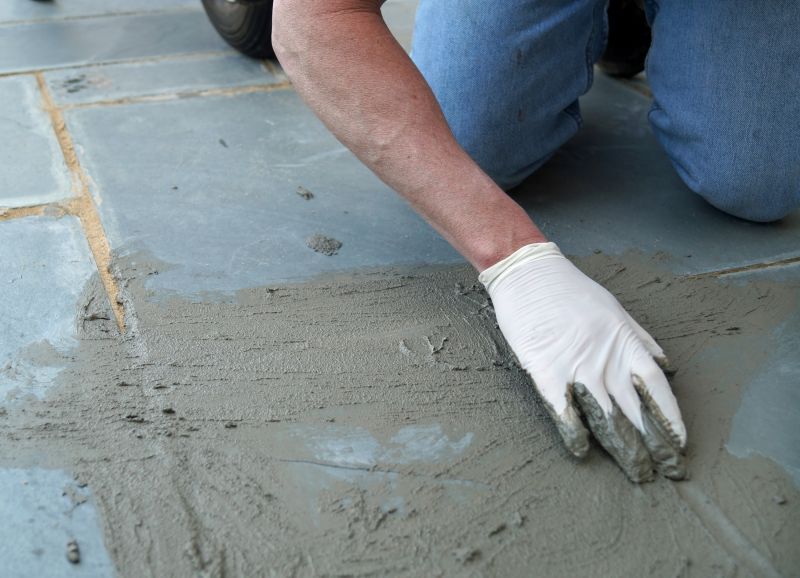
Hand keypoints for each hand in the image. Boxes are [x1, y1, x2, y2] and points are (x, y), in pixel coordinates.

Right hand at [479, 243, 686, 481]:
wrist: (529, 274)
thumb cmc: (571, 291)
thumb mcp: (616, 311)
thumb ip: (641, 341)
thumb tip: (667, 366)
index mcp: (625, 344)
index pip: (657, 388)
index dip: (670, 418)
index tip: (680, 444)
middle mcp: (605, 360)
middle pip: (636, 411)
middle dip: (655, 444)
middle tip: (669, 471)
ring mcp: (576, 367)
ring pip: (607, 417)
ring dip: (624, 447)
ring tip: (639, 472)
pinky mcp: (545, 371)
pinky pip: (564, 409)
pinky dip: (574, 431)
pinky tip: (583, 450)